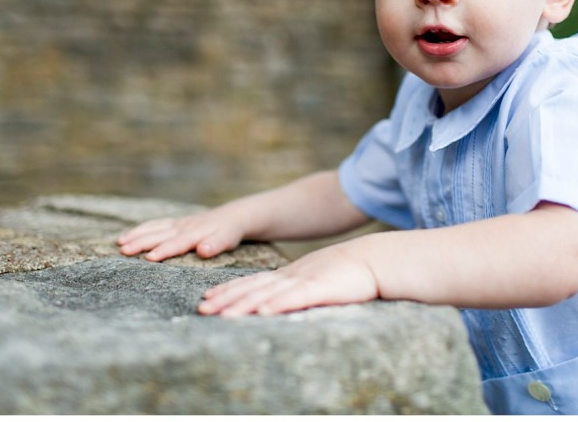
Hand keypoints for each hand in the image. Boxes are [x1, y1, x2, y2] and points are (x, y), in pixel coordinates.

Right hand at [117, 209, 243, 260]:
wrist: (233, 216)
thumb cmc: (229, 232)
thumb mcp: (228, 239)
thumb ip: (216, 244)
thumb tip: (203, 250)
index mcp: (196, 233)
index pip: (177, 243)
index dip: (164, 250)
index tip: (149, 257)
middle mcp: (184, 227)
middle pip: (159, 235)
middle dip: (141, 242)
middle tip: (123, 250)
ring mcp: (178, 223)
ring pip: (154, 228)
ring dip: (137, 235)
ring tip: (119, 244)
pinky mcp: (175, 223)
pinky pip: (155, 224)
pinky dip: (140, 229)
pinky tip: (127, 235)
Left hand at [197, 241, 379, 316]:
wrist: (375, 260)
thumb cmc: (350, 274)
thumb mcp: (317, 280)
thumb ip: (298, 289)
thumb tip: (279, 302)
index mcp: (290, 276)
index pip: (253, 283)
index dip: (229, 290)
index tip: (208, 299)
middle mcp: (291, 277)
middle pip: (253, 288)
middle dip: (225, 299)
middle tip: (202, 309)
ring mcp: (304, 281)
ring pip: (267, 294)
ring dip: (243, 305)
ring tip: (222, 316)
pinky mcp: (320, 288)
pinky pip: (295, 298)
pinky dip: (277, 305)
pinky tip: (262, 312)